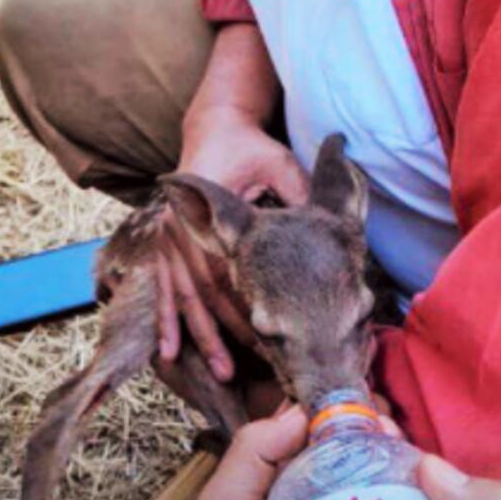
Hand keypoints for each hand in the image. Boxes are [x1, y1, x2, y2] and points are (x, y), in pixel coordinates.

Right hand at [157, 109, 308, 381]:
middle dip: (221, 333)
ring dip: (201, 335)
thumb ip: (297, 197)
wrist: (213, 128)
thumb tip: (333, 232)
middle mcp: (182, 223)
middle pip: (203, 290)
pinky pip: (167, 289)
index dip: (241, 306)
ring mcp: (171, 235)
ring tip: (220, 371)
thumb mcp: (279, 167)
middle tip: (239, 372)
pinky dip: (168, 321)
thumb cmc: (250, 150)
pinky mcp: (168, 243)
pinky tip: (170, 353)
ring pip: (186, 296)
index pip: (224, 266)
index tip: (261, 336)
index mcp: (208, 205)